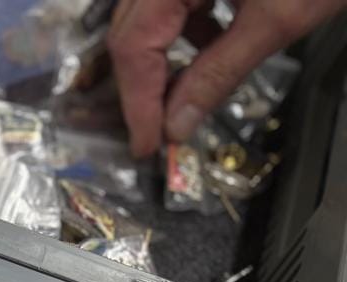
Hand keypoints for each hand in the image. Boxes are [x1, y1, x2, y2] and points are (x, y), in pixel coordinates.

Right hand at [109, 0, 346, 156]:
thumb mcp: (276, 20)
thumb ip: (220, 73)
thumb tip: (178, 124)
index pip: (134, 45)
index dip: (137, 100)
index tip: (148, 143)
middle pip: (129, 31)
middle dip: (142, 84)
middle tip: (158, 129)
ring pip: (146, 18)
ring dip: (160, 59)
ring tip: (183, 95)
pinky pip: (171, 1)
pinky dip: (184, 31)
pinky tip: (207, 49)